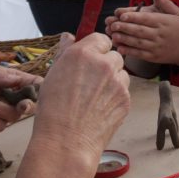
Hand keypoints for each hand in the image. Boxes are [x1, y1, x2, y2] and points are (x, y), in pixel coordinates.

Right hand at [30, 32, 129, 153]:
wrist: (67, 141)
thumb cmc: (54, 110)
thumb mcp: (53, 75)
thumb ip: (65, 52)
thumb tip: (69, 36)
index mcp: (82, 54)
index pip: (101, 39)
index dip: (96, 49)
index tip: (91, 59)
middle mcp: (103, 64)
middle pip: (114, 56)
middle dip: (106, 66)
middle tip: (92, 82)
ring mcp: (117, 82)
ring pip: (121, 74)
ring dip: (113, 81)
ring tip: (95, 98)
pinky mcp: (126, 99)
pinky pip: (124, 91)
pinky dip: (116, 97)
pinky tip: (100, 109)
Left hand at [108, 0, 178, 66]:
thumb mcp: (177, 12)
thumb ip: (164, 1)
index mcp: (164, 22)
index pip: (146, 18)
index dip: (133, 17)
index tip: (121, 14)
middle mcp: (160, 34)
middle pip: (140, 31)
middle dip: (125, 28)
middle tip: (112, 24)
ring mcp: (157, 47)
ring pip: (138, 43)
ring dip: (125, 39)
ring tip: (113, 35)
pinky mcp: (155, 57)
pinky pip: (140, 54)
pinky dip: (130, 52)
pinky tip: (120, 48)